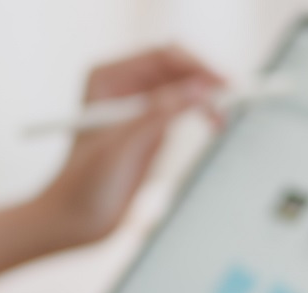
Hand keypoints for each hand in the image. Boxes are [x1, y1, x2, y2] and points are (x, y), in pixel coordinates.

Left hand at [26, 46, 224, 249]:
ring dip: (207, 97)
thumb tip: (200, 91)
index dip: (195, 66)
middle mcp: (123, 86)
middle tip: (232, 98)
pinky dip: (202, 112)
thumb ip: (160, 114)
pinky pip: (183, 109)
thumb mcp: (124, 145)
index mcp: (107, 78)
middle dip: (205, 80)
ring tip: (223, 118)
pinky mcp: (150, 128)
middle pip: (177, 69)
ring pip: (184, 87)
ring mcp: (138, 106)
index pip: (162, 57)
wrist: (75, 220)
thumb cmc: (84, 184)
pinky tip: (215, 123)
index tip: (220, 84)